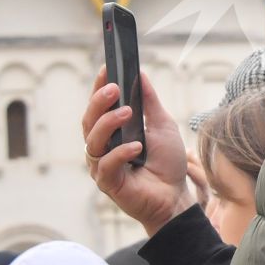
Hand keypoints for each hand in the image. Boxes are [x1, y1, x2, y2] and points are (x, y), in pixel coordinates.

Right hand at [83, 66, 197, 234]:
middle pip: (89, 121)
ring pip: (92, 140)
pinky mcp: (107, 183)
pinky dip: (120, 153)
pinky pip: (106, 165)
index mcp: (112, 132)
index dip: (98, 88)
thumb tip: (140, 75)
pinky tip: (136, 147)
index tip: (106, 68)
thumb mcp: (162, 126)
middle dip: (99, 102)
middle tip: (114, 88)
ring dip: (108, 123)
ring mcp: (102, 166)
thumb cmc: (167, 163)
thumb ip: (150, 103)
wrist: (175, 196)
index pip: (98, 107)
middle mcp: (102, 147)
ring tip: (127, 112)